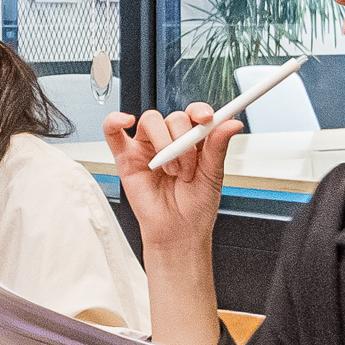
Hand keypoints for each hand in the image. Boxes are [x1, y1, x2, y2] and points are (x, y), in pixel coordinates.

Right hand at [101, 102, 242, 272]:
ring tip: (171, 171)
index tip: (207, 118)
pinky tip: (126, 121)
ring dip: (163, 143)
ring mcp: (146, 147)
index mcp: (193, 141)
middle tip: (188, 168)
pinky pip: (113, 133)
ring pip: (150, 121)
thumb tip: (231, 123)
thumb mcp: (213, 175)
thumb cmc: (195, 207)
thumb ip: (218, 146)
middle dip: (183, 141)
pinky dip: (115, 121)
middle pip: (173, 117)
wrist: (178, 233)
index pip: (194, 114)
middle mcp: (170, 140)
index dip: (199, 111)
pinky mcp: (125, 158)